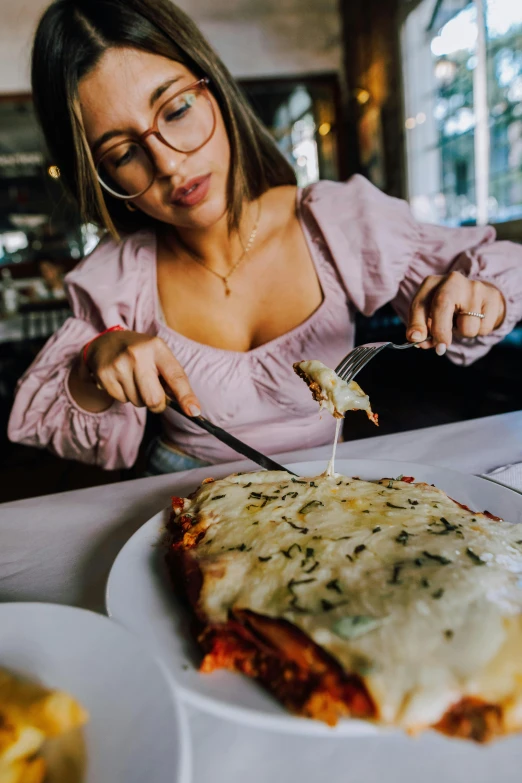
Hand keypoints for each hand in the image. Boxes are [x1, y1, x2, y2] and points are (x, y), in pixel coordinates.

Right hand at [83, 330, 200, 414]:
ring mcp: (119, 364)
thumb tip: (188, 407)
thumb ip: (173, 377)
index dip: (186, 396)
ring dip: (138, 397)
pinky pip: (121, 400)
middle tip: (152, 392)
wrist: (106, 343)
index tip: (194, 411)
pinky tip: (121, 380)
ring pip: (137, 402)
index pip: (176, 376)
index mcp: (157, 348)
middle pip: (154, 398)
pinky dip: (124, 395)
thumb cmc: (141, 354)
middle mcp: (137, 354)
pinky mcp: (104, 375)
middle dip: (157, 403)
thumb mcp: (159, 356)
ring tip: (133, 379)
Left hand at [407, 272, 505, 354]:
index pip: (419, 303)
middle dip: (439, 331)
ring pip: (467, 325)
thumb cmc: (448, 310)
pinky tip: (477, 319)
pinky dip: (479, 330)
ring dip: (463, 333)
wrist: (479, 298)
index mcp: (432, 283)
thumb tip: (418, 340)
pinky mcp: (491, 297)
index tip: (416, 339)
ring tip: (463, 322)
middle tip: (440, 348)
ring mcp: (474, 287)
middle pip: (442, 305)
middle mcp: (452, 280)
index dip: (416, 323)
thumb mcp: (431, 316)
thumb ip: (423, 329)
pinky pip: (483, 328)